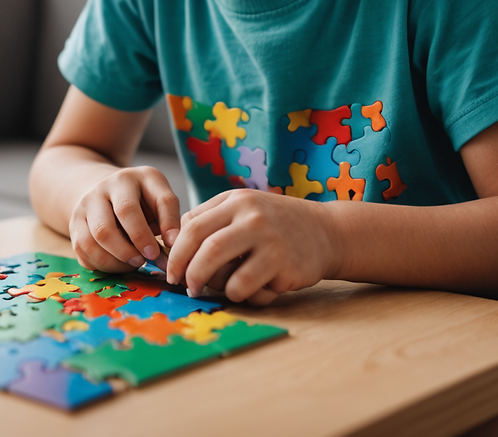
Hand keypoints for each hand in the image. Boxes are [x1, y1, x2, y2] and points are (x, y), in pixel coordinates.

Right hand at [69, 166, 181, 273]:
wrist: (100, 193)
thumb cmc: (138, 201)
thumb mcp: (157, 200)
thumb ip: (168, 222)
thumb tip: (172, 252)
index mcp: (139, 177)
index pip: (160, 199)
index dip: (168, 224)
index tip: (170, 245)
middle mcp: (108, 185)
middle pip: (124, 212)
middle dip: (139, 240)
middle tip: (148, 259)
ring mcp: (87, 203)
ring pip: (100, 234)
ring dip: (120, 257)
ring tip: (134, 263)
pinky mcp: (73, 222)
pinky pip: (84, 249)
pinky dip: (102, 263)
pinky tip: (116, 264)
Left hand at [165, 189, 338, 303]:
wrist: (325, 231)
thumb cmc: (275, 224)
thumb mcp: (244, 209)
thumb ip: (212, 220)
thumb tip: (174, 244)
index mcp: (235, 201)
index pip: (192, 225)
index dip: (177, 251)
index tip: (172, 270)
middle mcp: (251, 216)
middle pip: (205, 248)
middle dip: (189, 272)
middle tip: (187, 287)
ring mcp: (269, 240)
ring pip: (225, 272)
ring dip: (214, 286)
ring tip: (218, 288)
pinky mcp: (284, 265)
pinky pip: (248, 288)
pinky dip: (241, 295)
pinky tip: (251, 290)